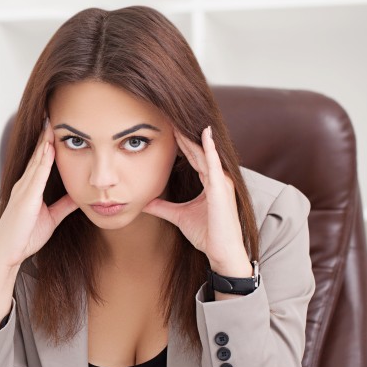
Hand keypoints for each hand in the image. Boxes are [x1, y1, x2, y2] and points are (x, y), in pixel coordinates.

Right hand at [0, 119, 78, 269]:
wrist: (8, 254)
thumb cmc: (25, 238)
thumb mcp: (51, 218)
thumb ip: (64, 206)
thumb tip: (78, 196)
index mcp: (30, 188)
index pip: (41, 160)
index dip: (48, 143)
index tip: (57, 126)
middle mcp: (25, 184)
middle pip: (38, 154)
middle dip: (46, 134)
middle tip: (53, 113)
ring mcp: (24, 190)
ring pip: (37, 160)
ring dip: (44, 141)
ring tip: (52, 122)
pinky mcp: (25, 198)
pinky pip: (36, 175)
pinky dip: (42, 160)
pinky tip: (49, 147)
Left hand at [143, 126, 250, 276]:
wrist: (221, 252)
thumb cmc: (207, 234)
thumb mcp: (178, 216)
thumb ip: (162, 207)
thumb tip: (145, 202)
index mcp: (210, 181)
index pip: (193, 156)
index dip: (181, 141)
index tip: (169, 126)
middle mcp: (217, 178)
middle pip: (198, 150)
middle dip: (184, 133)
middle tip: (171, 114)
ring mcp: (221, 182)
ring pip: (204, 153)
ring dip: (193, 135)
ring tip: (181, 118)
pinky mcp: (221, 190)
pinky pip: (214, 165)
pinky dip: (209, 149)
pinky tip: (204, 134)